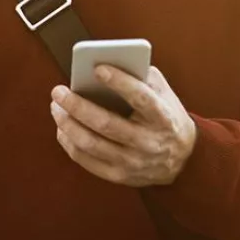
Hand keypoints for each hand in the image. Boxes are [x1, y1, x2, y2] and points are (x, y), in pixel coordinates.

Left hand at [50, 65, 196, 186]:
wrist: (183, 160)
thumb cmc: (166, 116)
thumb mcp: (165, 93)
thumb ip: (141, 76)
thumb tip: (105, 63)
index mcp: (163, 117)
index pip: (141, 98)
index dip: (120, 82)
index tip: (98, 68)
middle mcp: (148, 142)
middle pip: (105, 124)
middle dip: (77, 105)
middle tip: (58, 91)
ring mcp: (133, 162)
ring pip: (91, 144)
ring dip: (67, 124)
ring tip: (56, 107)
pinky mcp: (120, 176)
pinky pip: (86, 161)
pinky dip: (69, 143)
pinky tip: (62, 128)